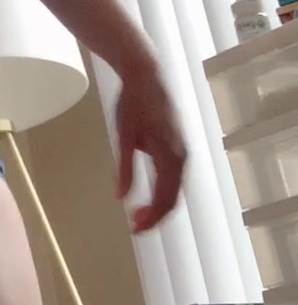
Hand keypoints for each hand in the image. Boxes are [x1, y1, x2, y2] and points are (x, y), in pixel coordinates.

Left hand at [115, 69, 186, 232]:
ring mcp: (183, 152)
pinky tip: (148, 197)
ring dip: (159, 206)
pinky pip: (174, 178)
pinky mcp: (178, 146)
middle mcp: (182, 157)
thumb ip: (125, 168)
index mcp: (170, 156)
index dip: (151, 218)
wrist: (146, 75)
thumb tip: (121, 198)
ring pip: (175, 190)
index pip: (165, 199)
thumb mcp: (123, 135)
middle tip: (133, 228)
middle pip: (173, 199)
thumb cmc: (132, 103)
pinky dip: (163, 192)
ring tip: (138, 216)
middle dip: (155, 217)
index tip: (133, 229)